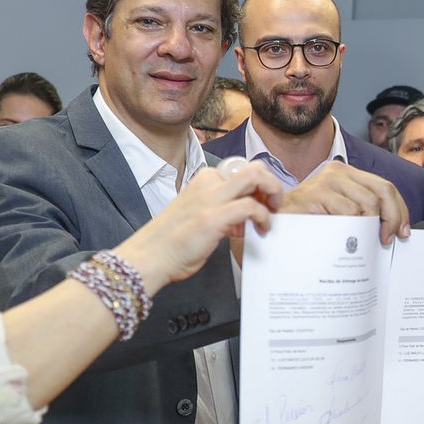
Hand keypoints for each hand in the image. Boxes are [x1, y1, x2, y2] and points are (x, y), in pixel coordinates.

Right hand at [112, 161, 281, 290]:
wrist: (150, 257)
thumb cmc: (173, 240)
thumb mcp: (200, 213)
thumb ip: (222, 208)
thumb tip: (246, 214)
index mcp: (204, 179)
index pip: (243, 169)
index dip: (259, 185)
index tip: (261, 203)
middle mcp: (208, 183)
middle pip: (254, 167)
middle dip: (272, 184)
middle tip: (273, 206)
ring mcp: (211, 198)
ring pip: (256, 177)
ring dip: (273, 194)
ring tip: (270, 217)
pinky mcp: (213, 217)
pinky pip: (251, 207)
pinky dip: (263, 217)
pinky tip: (261, 230)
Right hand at [283, 162, 411, 244]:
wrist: (273, 222)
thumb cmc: (308, 220)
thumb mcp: (339, 209)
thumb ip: (363, 210)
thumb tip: (394, 227)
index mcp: (346, 172)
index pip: (385, 186)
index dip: (400, 210)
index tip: (403, 231)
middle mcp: (337, 171)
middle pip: (382, 192)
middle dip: (392, 218)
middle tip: (387, 239)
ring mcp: (325, 181)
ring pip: (367, 205)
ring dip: (369, 228)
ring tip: (362, 242)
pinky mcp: (314, 195)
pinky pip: (347, 214)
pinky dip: (351, 229)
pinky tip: (344, 237)